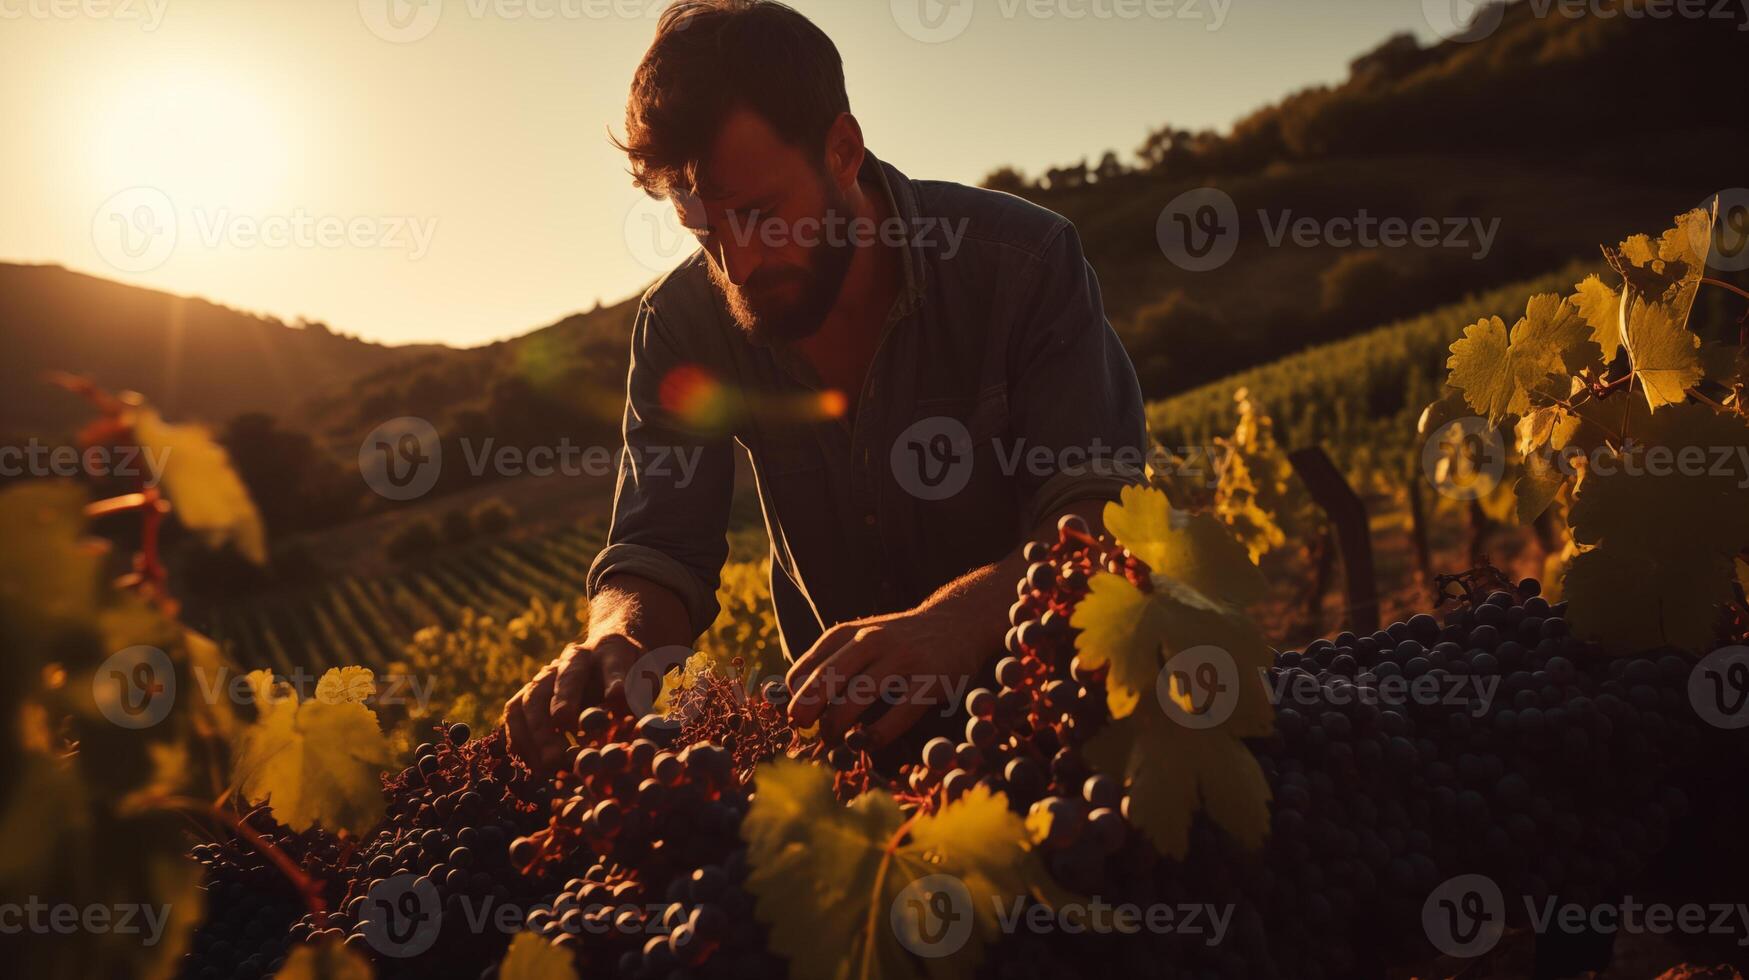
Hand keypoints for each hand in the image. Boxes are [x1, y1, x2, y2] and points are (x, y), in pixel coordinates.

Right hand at [501, 634, 638, 768]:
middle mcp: (575, 657)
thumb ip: (641, 701)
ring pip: (531, 698)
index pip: (614, 662)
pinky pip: (515, 715)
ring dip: (536, 735)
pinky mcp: (531, 693)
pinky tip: (530, 766)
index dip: (615, 679)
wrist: (607, 662)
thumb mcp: (645, 683)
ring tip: (548, 766)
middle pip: (564, 678)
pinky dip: (520, 741)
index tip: (618, 697)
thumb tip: (643, 729)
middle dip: (563, 708)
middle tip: (566, 746)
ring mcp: (548, 674)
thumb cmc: (632, 678)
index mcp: (610, 650)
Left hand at [784, 605, 993, 747]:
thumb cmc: (900, 640)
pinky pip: (899, 713)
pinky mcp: (930, 680)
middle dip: (807, 706)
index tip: (790, 717)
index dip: (794, 695)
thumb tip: (791, 698)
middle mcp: (873, 641)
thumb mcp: (862, 639)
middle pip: (829, 677)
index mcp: (850, 633)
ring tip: (830, 738)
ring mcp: (903, 660)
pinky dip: (877, 734)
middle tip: (799, 727)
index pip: (809, 665)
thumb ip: (831, 663)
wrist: (958, 620)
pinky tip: (864, 743)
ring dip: (838, 722)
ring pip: (860, 694)